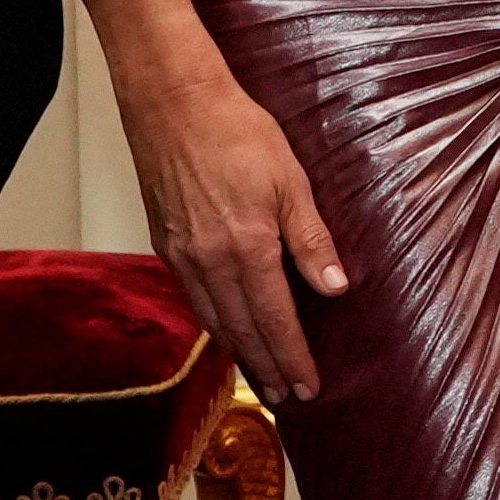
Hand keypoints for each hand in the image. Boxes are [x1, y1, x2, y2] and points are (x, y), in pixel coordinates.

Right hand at [120, 63, 352, 398]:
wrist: (172, 102)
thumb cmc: (237, 132)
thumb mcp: (290, 180)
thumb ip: (311, 238)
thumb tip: (334, 287)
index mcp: (246, 248)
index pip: (275, 320)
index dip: (292, 357)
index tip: (308, 387)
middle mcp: (209, 261)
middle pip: (242, 331)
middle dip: (266, 369)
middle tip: (286, 397)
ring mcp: (182, 255)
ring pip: (214, 320)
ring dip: (239, 353)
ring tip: (259, 377)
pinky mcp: (165, 242)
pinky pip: (193, 298)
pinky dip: (214, 323)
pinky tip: (226, 330)